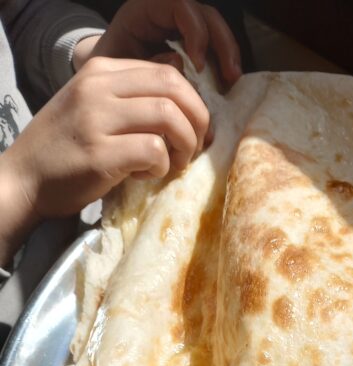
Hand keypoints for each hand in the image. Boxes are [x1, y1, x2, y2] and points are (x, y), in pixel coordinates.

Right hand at [0, 56, 208, 236]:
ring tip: (172, 165)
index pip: (167, 72)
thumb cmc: (67, 148)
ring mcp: (97, 119)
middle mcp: (98, 87)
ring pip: (169, 117)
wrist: (26, 178)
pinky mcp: (99, 153)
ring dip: (184, 146)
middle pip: (174, 89)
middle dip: (198, 121)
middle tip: (194, 149)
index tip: (196, 130)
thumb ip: (133, 94)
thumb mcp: (96, 106)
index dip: (194, 103)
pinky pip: (154, 151)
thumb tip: (184, 81)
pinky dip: (161, 167)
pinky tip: (144, 175)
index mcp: (101, 71)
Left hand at [74, 0, 240, 84]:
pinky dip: (223, 68)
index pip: (181, 5)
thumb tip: (182, 66)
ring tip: (232, 83)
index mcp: (147, 9)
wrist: (105, 77)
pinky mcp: (194, 47)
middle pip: (207, 16)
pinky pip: (216, 50)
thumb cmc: (108, 67)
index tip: (197, 65)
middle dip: (222, 45)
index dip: (196, 32)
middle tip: (230, 76)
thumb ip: (148, 64)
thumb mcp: (120, 65)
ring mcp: (185, 29)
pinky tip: (226, 87)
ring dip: (229, 57)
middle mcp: (170, 14)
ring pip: (217, 31)